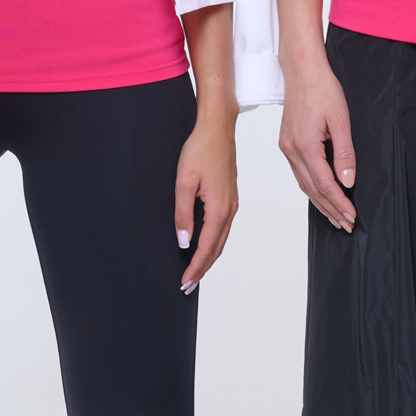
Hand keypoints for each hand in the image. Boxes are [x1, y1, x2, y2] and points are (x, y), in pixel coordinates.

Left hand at [175, 106, 238, 292]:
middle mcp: (230, 210)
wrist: (217, 129)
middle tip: (188, 286)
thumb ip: (183, 214)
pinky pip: (222, 229)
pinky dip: (213, 243)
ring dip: (208, 258)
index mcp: (219, 208)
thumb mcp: (184, 182)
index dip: (195, 267)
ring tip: (195, 272)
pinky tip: (204, 247)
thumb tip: (183, 241)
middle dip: (202, 269)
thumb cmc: (200, 150)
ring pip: (221, 240)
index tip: (185, 282)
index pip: (206, 247)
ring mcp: (232, 204)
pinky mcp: (229, 198)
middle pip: (216, 248)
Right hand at [278, 51, 356, 229]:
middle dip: (331, 209)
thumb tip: (348, 180)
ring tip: (336, 217)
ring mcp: (287, 148)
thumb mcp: (341, 119)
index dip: (339, 203)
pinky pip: (299, 174)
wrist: (302, 71)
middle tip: (346, 224)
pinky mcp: (287, 144)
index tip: (352, 216)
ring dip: (321, 203)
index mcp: (304, 145)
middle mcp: (292, 150)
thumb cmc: (322, 89)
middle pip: (313, 190)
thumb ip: (345, 153)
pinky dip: (312, 189)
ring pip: (304, 185)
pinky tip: (321, 196)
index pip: (325, 184)